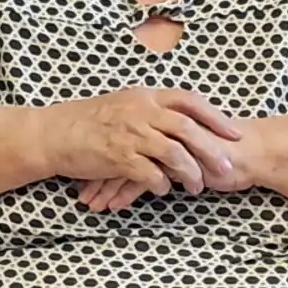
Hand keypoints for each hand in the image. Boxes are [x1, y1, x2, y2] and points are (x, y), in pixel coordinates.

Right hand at [41, 87, 244, 205]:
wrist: (53, 134)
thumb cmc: (90, 120)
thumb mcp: (124, 103)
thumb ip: (153, 108)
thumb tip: (183, 117)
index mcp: (146, 97)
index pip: (190, 102)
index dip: (215, 118)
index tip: (235, 133)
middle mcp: (141, 112)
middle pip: (188, 130)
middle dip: (211, 150)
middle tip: (226, 168)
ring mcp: (130, 134)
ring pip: (174, 154)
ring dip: (190, 173)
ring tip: (197, 187)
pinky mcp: (118, 157)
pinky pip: (150, 174)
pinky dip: (162, 184)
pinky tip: (165, 191)